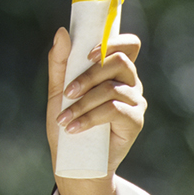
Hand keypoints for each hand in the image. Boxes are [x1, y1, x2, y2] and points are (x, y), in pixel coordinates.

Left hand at [43, 27, 145, 194]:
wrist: (74, 161)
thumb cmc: (68, 123)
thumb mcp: (58, 92)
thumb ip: (61, 63)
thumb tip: (62, 32)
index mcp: (114, 70)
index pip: (128, 45)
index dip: (111, 42)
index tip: (86, 54)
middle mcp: (129, 82)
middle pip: (120, 62)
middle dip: (89, 75)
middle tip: (67, 92)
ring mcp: (135, 102)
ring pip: (112, 89)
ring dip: (83, 103)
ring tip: (64, 119)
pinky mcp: (135, 121)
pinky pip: (115, 110)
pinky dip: (90, 117)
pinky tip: (74, 128)